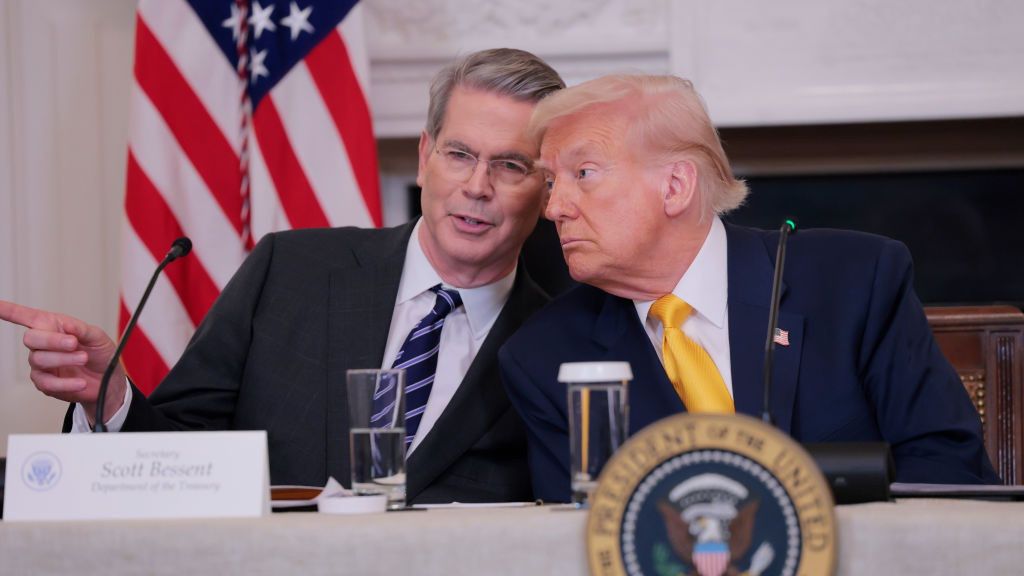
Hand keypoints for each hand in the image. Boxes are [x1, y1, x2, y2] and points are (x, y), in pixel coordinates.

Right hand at [0, 300, 125, 423]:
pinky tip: (80, 382)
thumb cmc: (100, 353)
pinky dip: (65, 383)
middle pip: (30, 338)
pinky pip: (46, 383)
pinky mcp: (45, 383)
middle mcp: (42, 344)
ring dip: (64, 359)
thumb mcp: (97, 337)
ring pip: (39, 360)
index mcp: (52, 326)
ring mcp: (41, 364)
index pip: (25, 316)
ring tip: (83, 358)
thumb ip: (82, 330)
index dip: (8, 310)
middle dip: (52, 341)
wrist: (108, 379)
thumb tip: (68, 326)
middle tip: (74, 343)